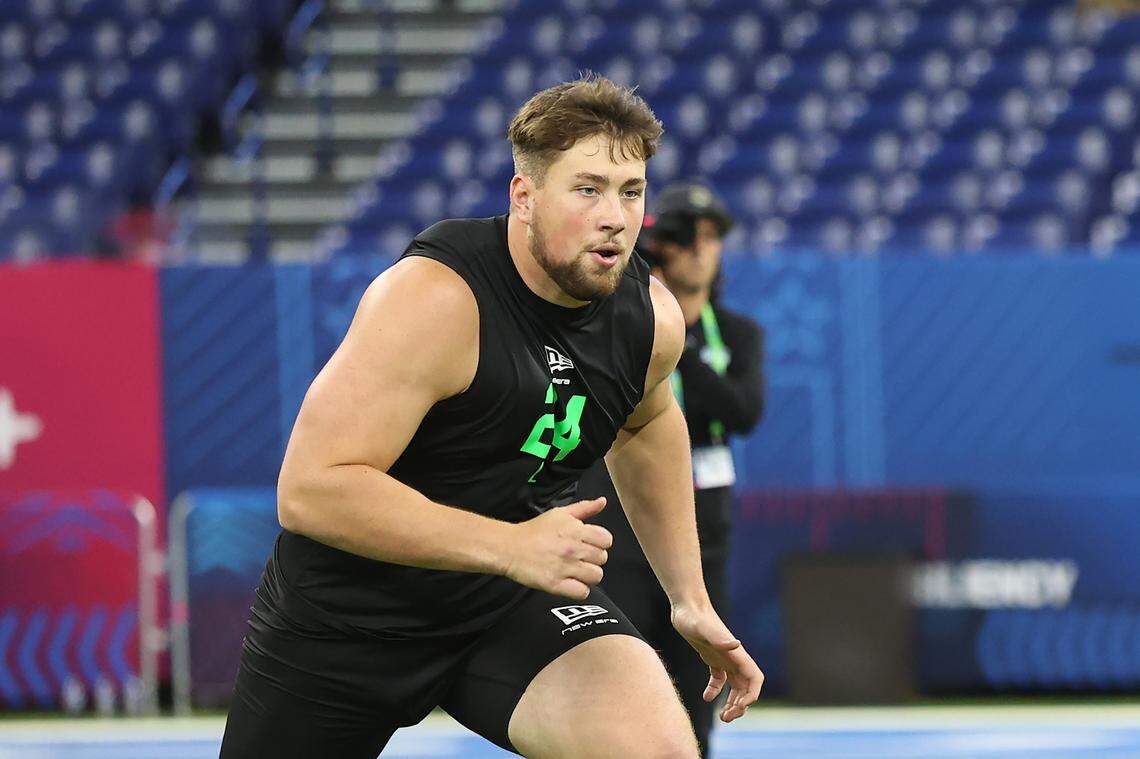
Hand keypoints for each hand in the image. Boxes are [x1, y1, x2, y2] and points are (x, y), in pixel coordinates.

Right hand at [501, 497, 612, 599]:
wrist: (510, 548)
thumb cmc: (535, 530)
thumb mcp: (560, 514)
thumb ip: (584, 508)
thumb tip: (603, 501)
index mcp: (575, 530)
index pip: (606, 540)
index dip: (600, 542)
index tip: (589, 544)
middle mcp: (572, 549)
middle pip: (602, 558)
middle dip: (594, 558)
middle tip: (580, 558)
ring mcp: (565, 568)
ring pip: (596, 576)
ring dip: (588, 575)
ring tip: (577, 571)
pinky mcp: (556, 584)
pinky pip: (582, 592)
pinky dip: (579, 589)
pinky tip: (571, 583)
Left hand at [671, 603, 763, 722]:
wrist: (686, 605)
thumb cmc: (693, 616)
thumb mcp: (703, 628)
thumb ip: (719, 637)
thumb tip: (736, 645)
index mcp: (736, 653)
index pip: (754, 678)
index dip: (751, 695)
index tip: (738, 707)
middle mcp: (733, 657)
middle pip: (746, 687)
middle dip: (741, 705)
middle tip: (726, 718)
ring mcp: (723, 657)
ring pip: (735, 686)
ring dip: (732, 702)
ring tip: (722, 717)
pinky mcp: (712, 657)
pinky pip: (720, 679)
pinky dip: (715, 690)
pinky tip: (706, 697)